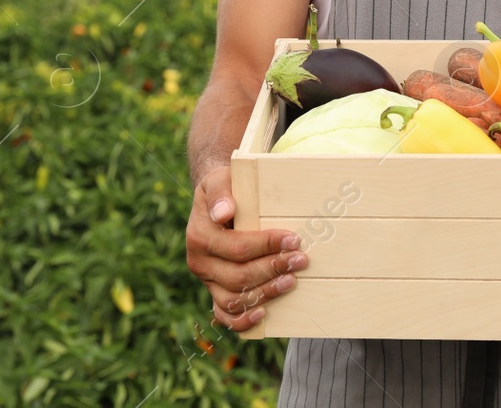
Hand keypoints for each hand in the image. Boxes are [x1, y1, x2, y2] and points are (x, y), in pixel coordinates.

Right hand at [184, 165, 306, 330]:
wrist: (216, 203)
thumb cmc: (224, 190)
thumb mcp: (219, 180)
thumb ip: (221, 192)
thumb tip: (224, 212)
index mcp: (199, 236)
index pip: (237, 247)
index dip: (267, 246)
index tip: (293, 240)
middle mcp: (198, 262)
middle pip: (238, 276)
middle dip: (273, 269)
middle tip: (301, 260)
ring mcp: (207, 281)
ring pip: (234, 300)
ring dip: (266, 293)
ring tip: (292, 280)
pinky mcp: (215, 293)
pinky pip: (225, 315)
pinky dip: (243, 320)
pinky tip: (263, 313)